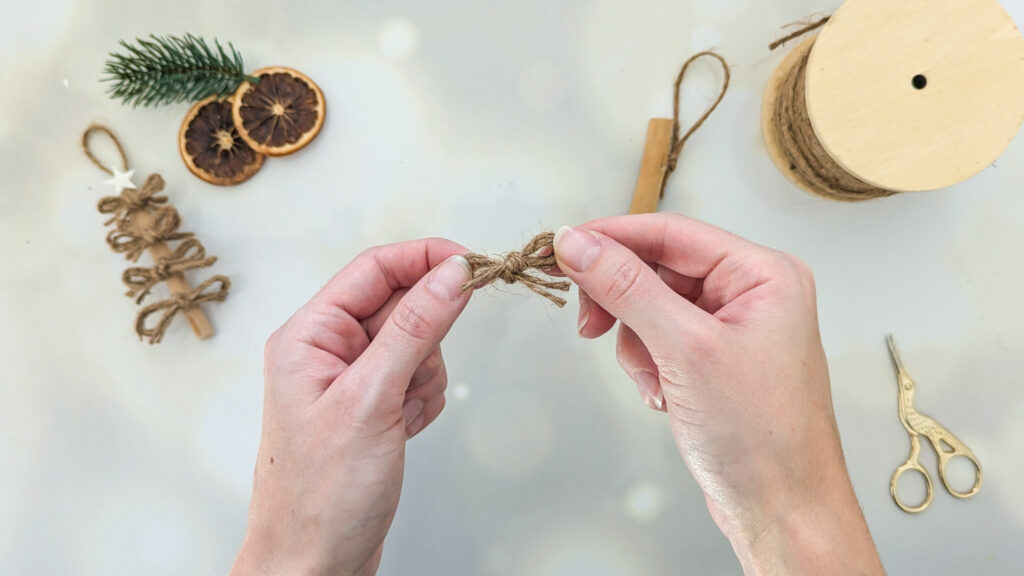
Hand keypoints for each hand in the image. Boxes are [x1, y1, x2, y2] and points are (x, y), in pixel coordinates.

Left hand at [230, 239, 472, 575]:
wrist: (314, 563)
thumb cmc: (320, 494)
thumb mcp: (371, 401)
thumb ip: (413, 328)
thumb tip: (450, 273)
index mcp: (309, 335)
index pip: (374, 268)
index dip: (425, 258)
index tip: (472, 262)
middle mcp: (327, 350)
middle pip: (399, 303)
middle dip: (425, 336)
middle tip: (425, 370)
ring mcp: (350, 379)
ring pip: (415, 342)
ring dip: (425, 374)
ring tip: (403, 416)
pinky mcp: (372, 406)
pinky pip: (418, 376)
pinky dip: (424, 398)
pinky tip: (406, 430)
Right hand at [553, 213, 882, 574]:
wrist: (782, 511)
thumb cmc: (761, 437)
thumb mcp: (685, 350)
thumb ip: (627, 288)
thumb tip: (579, 245)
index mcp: (763, 273)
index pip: (670, 232)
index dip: (610, 238)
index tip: (562, 248)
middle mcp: (752, 292)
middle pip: (657, 268)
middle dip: (623, 304)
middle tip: (590, 325)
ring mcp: (733, 327)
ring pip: (651, 308)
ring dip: (637, 345)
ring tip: (655, 382)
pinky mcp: (715, 359)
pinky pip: (660, 340)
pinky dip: (648, 366)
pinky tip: (664, 396)